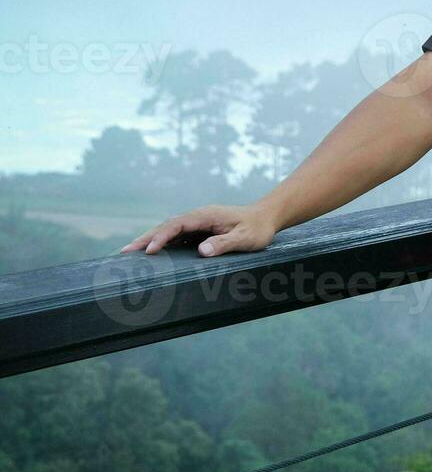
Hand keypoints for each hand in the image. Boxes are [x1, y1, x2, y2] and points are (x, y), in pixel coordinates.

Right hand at [119, 203, 278, 257]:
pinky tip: (150, 255)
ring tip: (128, 254)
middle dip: (145, 238)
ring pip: (169, 231)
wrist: (266, 218)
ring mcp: (197, 224)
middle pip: (167, 226)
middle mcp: (198, 217)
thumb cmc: (257, 229)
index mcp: (206, 216)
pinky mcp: (199, 231)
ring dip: (149, 241)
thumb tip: (202, 251)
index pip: (178, 225)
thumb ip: (225, 243)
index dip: (161, 237)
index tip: (148, 250)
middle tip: (124, 252)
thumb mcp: (245, 238)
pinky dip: (162, 244)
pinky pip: (177, 237)